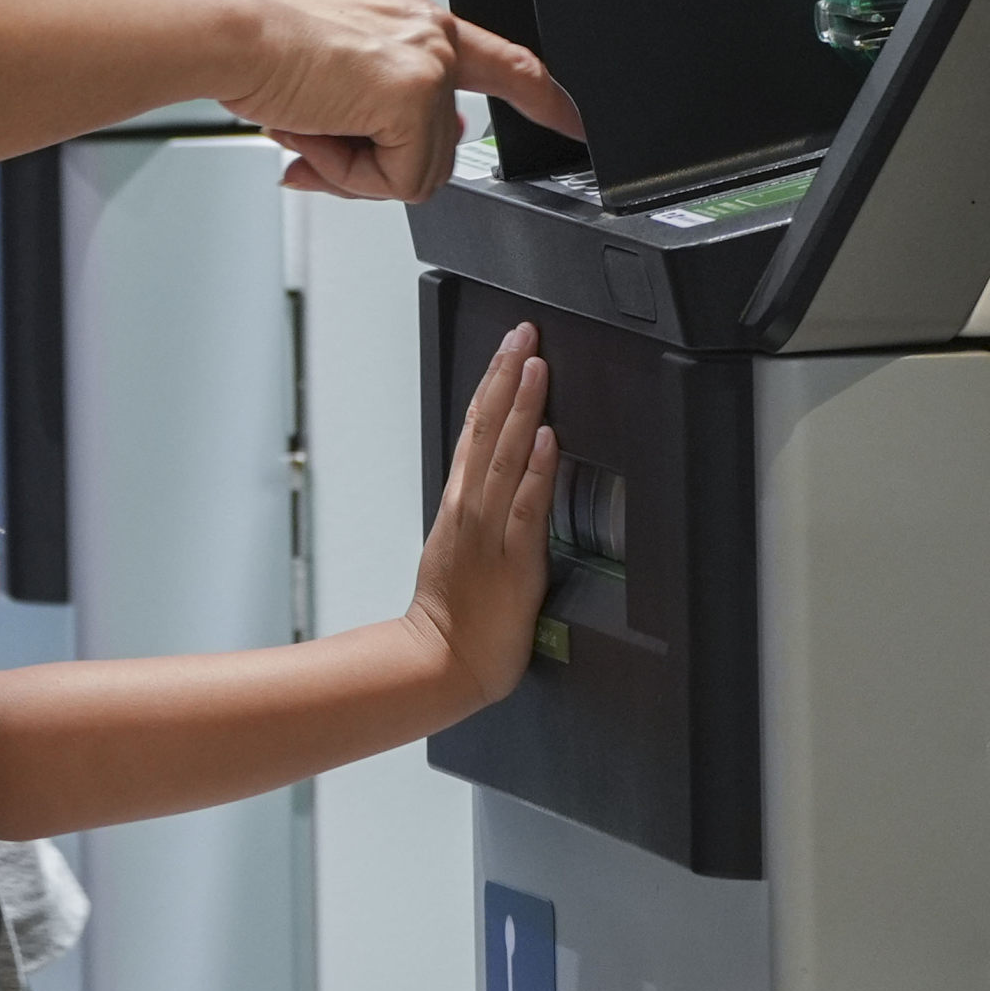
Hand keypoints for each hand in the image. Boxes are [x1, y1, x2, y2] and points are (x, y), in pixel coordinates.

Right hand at [216, 0, 577, 201]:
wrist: (228, 29)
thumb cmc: (255, 41)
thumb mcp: (330, 74)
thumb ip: (375, 113)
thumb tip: (394, 168)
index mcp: (411, 22)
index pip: (502, 60)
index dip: (543, 97)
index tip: (574, 122)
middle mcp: (429, 34)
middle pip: (440, 144)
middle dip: (375, 161)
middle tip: (316, 136)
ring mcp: (429, 64)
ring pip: (420, 169)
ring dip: (356, 167)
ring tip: (307, 124)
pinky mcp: (415, 96)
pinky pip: (399, 180)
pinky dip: (351, 175)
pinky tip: (315, 132)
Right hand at [407, 324, 557, 713]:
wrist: (442, 659)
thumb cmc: (454, 611)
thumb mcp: (461, 545)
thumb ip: (481, 509)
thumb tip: (506, 474)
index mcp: (461, 501)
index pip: (476, 427)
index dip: (492, 383)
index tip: (509, 345)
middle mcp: (472, 506)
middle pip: (488, 427)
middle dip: (506, 375)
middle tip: (524, 332)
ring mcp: (491, 529)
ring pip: (506, 455)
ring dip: (522, 406)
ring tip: (536, 365)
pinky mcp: (514, 558)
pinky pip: (527, 506)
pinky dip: (536, 469)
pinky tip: (547, 438)